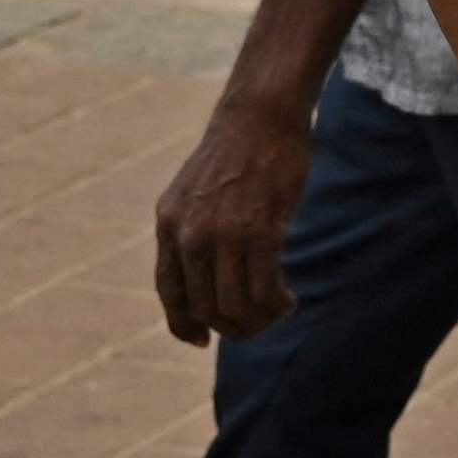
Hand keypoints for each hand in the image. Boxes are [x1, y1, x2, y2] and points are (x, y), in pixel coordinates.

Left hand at [151, 94, 316, 346]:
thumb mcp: (196, 191)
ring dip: (259, 321)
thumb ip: (192, 230)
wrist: (260, 116)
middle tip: (256, 324)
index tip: (201, 341)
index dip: (183, 324)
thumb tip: (206, 277)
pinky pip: (264, 289)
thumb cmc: (236, 152)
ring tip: (278, 312)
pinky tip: (289, 300)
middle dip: (232, 327)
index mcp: (168, 223)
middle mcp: (190, 233)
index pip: (169, 291)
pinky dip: (277, 305)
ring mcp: (224, 234)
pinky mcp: (260, 231)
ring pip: (235, 306)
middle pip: (205, 307)